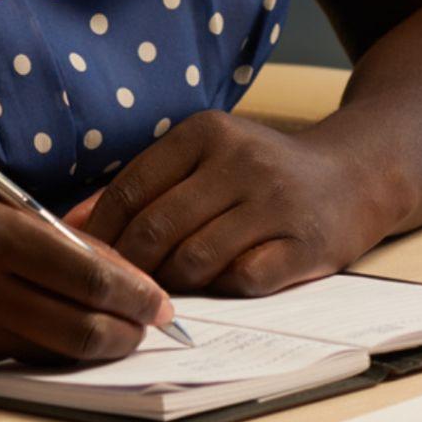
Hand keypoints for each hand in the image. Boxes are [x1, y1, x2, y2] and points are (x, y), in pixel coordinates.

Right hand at [0, 168, 178, 367]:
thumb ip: (28, 227)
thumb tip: (93, 260)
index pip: (83, 269)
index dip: (130, 290)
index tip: (160, 300)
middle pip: (76, 324)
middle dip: (124, 330)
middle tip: (151, 327)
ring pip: (48, 349)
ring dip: (91, 347)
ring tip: (118, 336)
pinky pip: (7, 356)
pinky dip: (39, 347)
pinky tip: (58, 334)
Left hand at [61, 110, 393, 296]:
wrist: (350, 177)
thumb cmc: (260, 172)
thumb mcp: (205, 157)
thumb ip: (145, 184)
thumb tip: (71, 223)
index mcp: (207, 131)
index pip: (134, 186)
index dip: (102, 230)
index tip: (88, 257)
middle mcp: (240, 160)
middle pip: (159, 226)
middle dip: (131, 265)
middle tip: (122, 286)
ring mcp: (274, 202)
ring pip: (195, 258)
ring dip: (172, 283)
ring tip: (166, 289)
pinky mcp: (302, 245)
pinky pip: (241, 279)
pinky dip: (220, 290)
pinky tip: (217, 285)